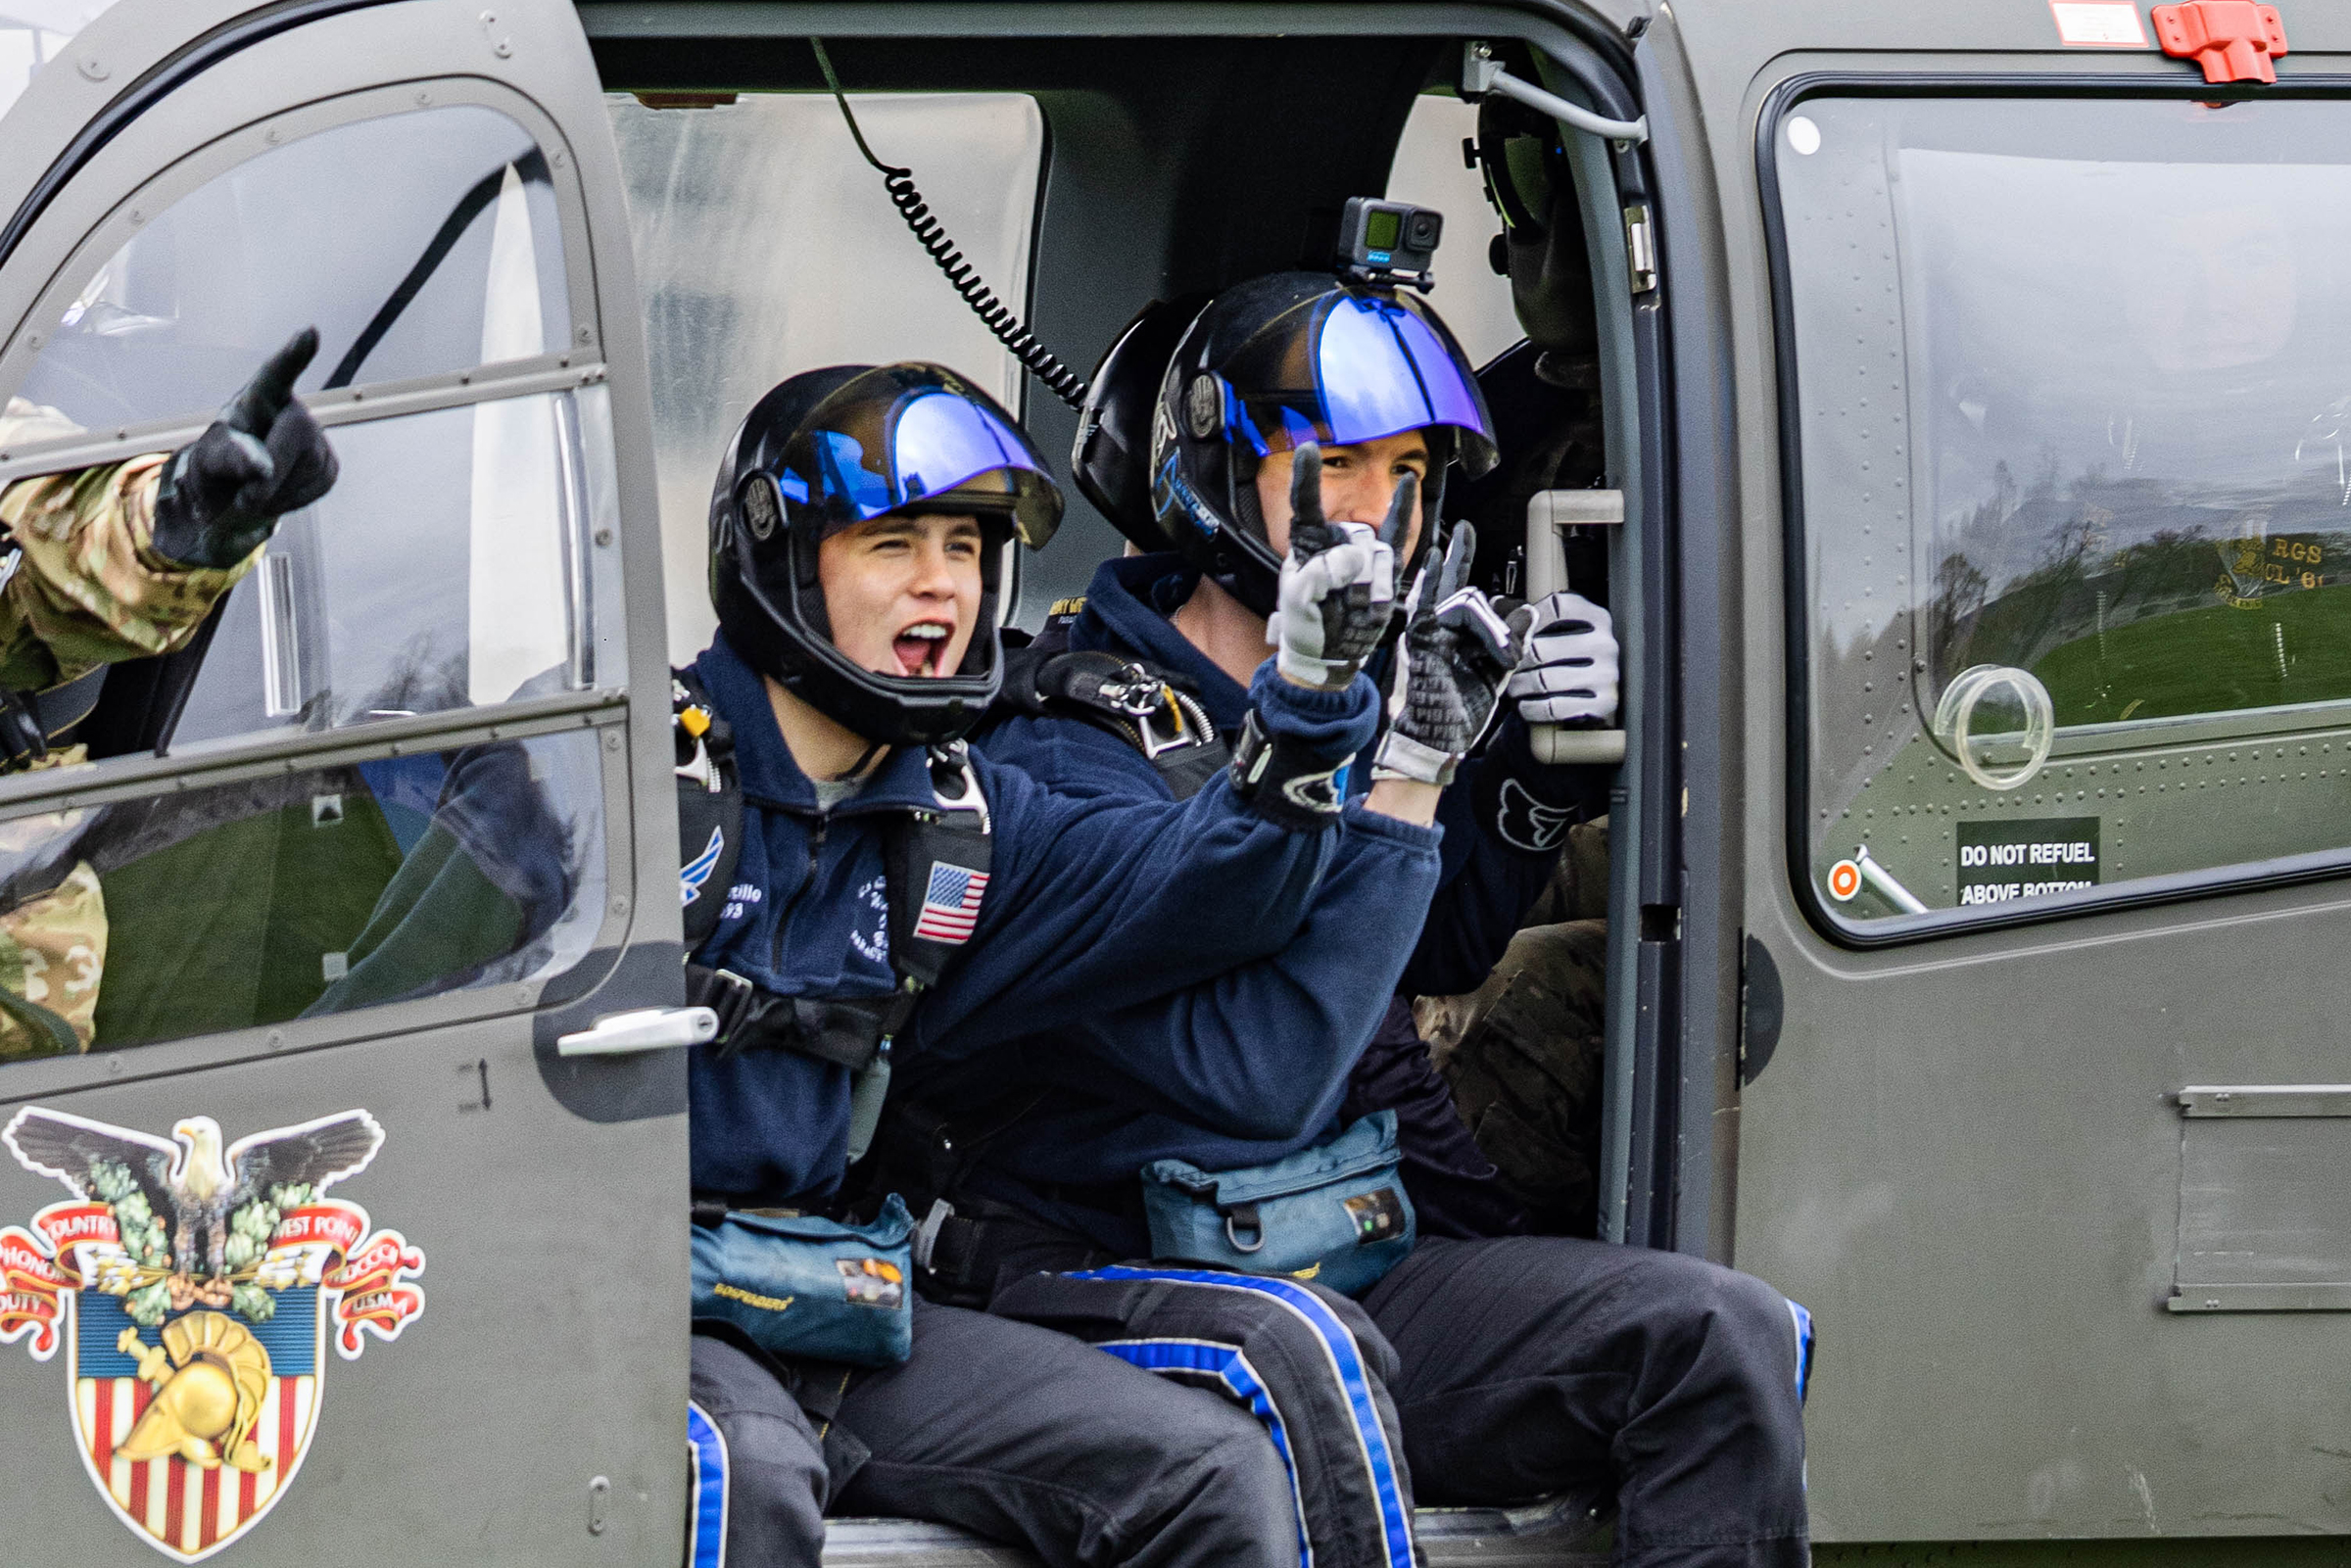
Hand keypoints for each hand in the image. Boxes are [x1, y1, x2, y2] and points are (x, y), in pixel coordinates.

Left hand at [151, 328, 338, 568]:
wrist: (232, 502)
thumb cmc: (215, 471)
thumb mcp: (207, 462)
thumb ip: (229, 459)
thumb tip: (263, 467)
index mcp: (255, 400)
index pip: (275, 373)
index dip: (293, 355)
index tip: (310, 333)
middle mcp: (291, 411)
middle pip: (297, 432)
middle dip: (274, 469)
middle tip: (246, 500)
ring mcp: (315, 439)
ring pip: (310, 466)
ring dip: (279, 491)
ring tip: (255, 493)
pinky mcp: (328, 466)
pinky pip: (319, 485)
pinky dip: (294, 500)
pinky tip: (277, 494)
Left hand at [1265, 443, 1402, 688]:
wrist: (1327, 653)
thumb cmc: (1306, 625)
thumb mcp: (1299, 603)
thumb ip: (1318, 577)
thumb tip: (1354, 558)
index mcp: (1307, 546)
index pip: (1306, 506)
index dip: (1306, 478)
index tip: (1308, 448)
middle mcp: (1335, 541)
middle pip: (1349, 536)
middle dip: (1347, 570)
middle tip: (1339, 604)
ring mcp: (1360, 552)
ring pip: (1373, 549)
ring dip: (1368, 584)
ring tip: (1356, 611)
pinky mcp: (1384, 568)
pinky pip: (1396, 535)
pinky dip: (1402, 510)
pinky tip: (1407, 483)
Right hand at [1374, 522, 1528, 785]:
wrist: (1434, 742)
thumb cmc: (1457, 715)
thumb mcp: (1495, 672)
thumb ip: (1511, 642)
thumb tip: (1528, 611)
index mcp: (1450, 638)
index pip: (1459, 595)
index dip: (1459, 565)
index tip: (1464, 540)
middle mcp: (1435, 631)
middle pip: (1453, 587)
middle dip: (1459, 555)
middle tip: (1467, 528)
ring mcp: (1425, 634)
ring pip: (1462, 601)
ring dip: (1489, 624)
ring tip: (1499, 654)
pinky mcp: (1420, 640)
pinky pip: (1431, 604)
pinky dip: (1433, 580)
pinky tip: (1438, 557)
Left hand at [1504, 590, 1618, 725]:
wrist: (1599, 693)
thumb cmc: (1571, 655)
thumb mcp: (1557, 627)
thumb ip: (1527, 613)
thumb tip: (1496, 604)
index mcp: (1596, 617)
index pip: (1556, 607)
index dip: (1527, 617)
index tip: (1513, 631)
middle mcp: (1605, 643)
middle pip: (1540, 649)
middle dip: (1516, 661)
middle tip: (1506, 667)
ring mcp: (1607, 675)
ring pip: (1544, 680)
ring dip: (1520, 685)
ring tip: (1513, 686)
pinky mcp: (1602, 704)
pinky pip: (1553, 707)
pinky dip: (1531, 707)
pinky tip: (1525, 704)